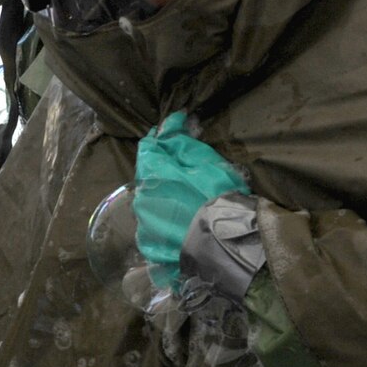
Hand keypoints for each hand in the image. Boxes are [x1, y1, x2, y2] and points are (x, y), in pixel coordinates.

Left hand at [132, 112, 250, 286]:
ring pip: (151, 201)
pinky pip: (156, 226)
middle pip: (148, 175)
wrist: (226, 244)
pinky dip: (167, 220)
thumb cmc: (218, 196)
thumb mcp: (204, 160)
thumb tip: (170, 122)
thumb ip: (180, 140)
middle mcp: (140, 198)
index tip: (173, 136)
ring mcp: (144, 224)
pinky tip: (185, 222)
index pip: (148, 147)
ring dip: (164, 195)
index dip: (161, 139)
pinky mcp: (151, 245)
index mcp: (150, 173)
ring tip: (188, 199)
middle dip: (163, 169)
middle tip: (186, 169)